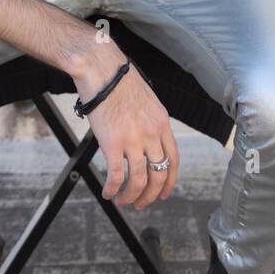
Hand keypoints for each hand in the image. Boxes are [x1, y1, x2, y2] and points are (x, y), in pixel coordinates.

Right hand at [74, 48, 179, 210]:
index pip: (173, 160)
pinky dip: (113, 189)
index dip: (169, 181)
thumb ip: (150, 122)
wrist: (102, 70)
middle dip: (151, 195)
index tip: (164, 194)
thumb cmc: (118, 81)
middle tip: (141, 204)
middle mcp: (152, 134)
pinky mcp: (113, 143)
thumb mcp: (147, 101)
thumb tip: (145, 140)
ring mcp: (134, 139)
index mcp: (162, 123)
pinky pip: (117, 175)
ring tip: (122, 201)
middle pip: (159, 175)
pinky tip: (108, 193)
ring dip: (131, 196)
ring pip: (139, 180)